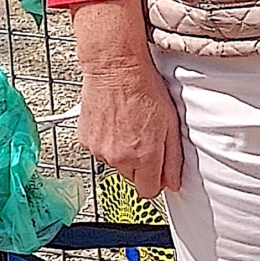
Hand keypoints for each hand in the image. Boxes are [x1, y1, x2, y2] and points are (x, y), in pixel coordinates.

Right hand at [73, 0, 182, 201]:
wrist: (116, 70)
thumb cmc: (145, 91)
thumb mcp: (171, 126)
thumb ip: (173, 160)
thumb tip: (173, 182)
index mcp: (144, 157)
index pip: (149, 191)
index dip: (156, 181)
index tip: (158, 172)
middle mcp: (119, 158)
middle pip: (132, 178)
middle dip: (140, 165)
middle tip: (145, 139)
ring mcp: (100, 150)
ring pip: (115, 164)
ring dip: (123, 153)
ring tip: (129, 126)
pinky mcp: (86, 140)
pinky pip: (100, 151)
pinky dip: (107, 142)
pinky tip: (114, 123)